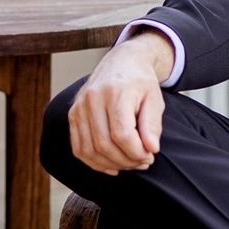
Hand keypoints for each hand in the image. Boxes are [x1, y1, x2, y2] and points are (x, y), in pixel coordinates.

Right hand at [67, 31, 173, 174]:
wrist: (121, 63)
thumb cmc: (140, 83)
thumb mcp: (155, 99)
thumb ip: (153, 125)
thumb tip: (151, 149)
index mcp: (115, 92)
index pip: (122, 135)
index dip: (137, 153)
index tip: (150, 156)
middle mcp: (92, 99)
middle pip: (104, 144)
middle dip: (126, 161)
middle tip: (143, 162)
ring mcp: (79, 107)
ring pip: (90, 150)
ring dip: (111, 164)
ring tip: (130, 163)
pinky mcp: (73, 115)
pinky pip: (79, 148)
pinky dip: (94, 162)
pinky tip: (112, 166)